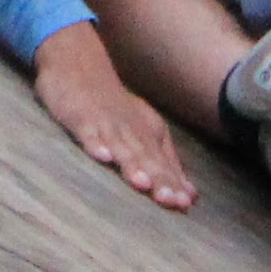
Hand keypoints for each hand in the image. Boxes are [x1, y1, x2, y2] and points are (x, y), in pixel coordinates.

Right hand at [31, 28, 193, 209]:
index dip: (174, 183)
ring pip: (121, 147)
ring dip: (132, 165)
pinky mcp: (80, 118)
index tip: (186, 205)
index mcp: (148, 132)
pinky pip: (88, 133)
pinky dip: (96, 144)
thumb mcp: (143, 130)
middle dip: (159, 179)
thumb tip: (191, 195)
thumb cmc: (114, 107)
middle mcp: (131, 129)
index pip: (164, 163)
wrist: (79, 66)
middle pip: (146, 157)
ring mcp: (105, 123)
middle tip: (171, 201)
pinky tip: (102, 157)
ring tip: (141, 184)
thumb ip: (165, 161)